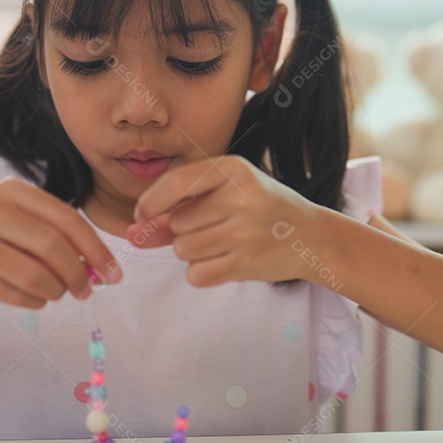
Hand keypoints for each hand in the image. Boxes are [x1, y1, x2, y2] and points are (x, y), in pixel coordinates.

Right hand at [0, 178, 120, 308]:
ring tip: (57, 294)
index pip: (67, 218)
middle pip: (53, 246)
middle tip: (87, 291)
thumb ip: (52, 233)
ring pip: (34, 274)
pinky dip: (34, 301)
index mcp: (11, 190)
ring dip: (55, 291)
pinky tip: (36, 300)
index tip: (114, 273)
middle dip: (79, 274)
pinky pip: (14, 294)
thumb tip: (99, 266)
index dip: (96, 248)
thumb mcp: (12, 219)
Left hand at [127, 155, 320, 286]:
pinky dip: (202, 273)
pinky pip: (197, 274)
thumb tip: (133, 233)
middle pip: (177, 223)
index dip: (150, 201)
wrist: (310, 236)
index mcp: (233, 168)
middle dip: (183, 231)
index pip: (176, 182)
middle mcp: (241, 197)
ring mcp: (246, 231)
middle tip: (216, 228)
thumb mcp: (223, 196)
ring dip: (193, 253)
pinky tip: (226, 262)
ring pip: (184, 250)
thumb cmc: (259, 210)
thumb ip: (176, 211)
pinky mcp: (248, 262)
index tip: (141, 215)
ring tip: (224, 243)